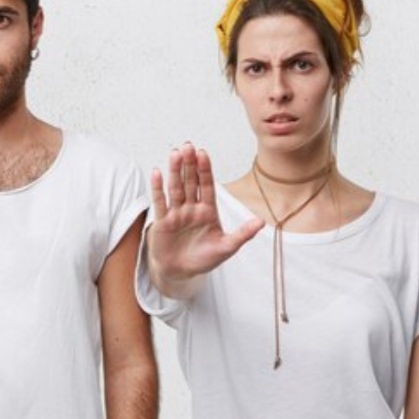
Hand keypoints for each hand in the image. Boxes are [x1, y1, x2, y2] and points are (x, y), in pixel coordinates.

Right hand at [146, 143, 262, 297]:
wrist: (180, 272)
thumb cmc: (203, 259)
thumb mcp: (227, 248)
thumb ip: (242, 234)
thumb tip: (261, 222)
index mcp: (208, 211)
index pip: (207, 186)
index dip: (205, 170)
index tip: (203, 153)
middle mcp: (192, 208)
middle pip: (191, 182)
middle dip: (190, 164)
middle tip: (188, 146)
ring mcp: (176, 213)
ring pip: (176, 188)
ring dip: (175, 171)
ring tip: (175, 153)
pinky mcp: (162, 221)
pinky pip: (160, 202)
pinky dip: (158, 188)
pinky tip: (157, 173)